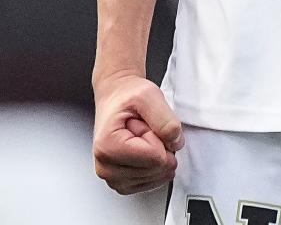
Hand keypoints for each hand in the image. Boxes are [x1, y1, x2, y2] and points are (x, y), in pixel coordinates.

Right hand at [92, 72, 184, 194]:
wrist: (117, 98)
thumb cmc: (128, 97)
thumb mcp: (149, 96)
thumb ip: (165, 118)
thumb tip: (176, 143)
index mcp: (107, 146)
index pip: (154, 157)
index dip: (159, 137)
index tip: (144, 122)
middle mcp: (105, 167)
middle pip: (155, 169)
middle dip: (161, 147)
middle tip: (145, 128)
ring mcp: (112, 178)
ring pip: (155, 178)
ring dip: (158, 156)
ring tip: (144, 137)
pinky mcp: (122, 183)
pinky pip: (150, 183)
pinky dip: (156, 167)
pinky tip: (146, 150)